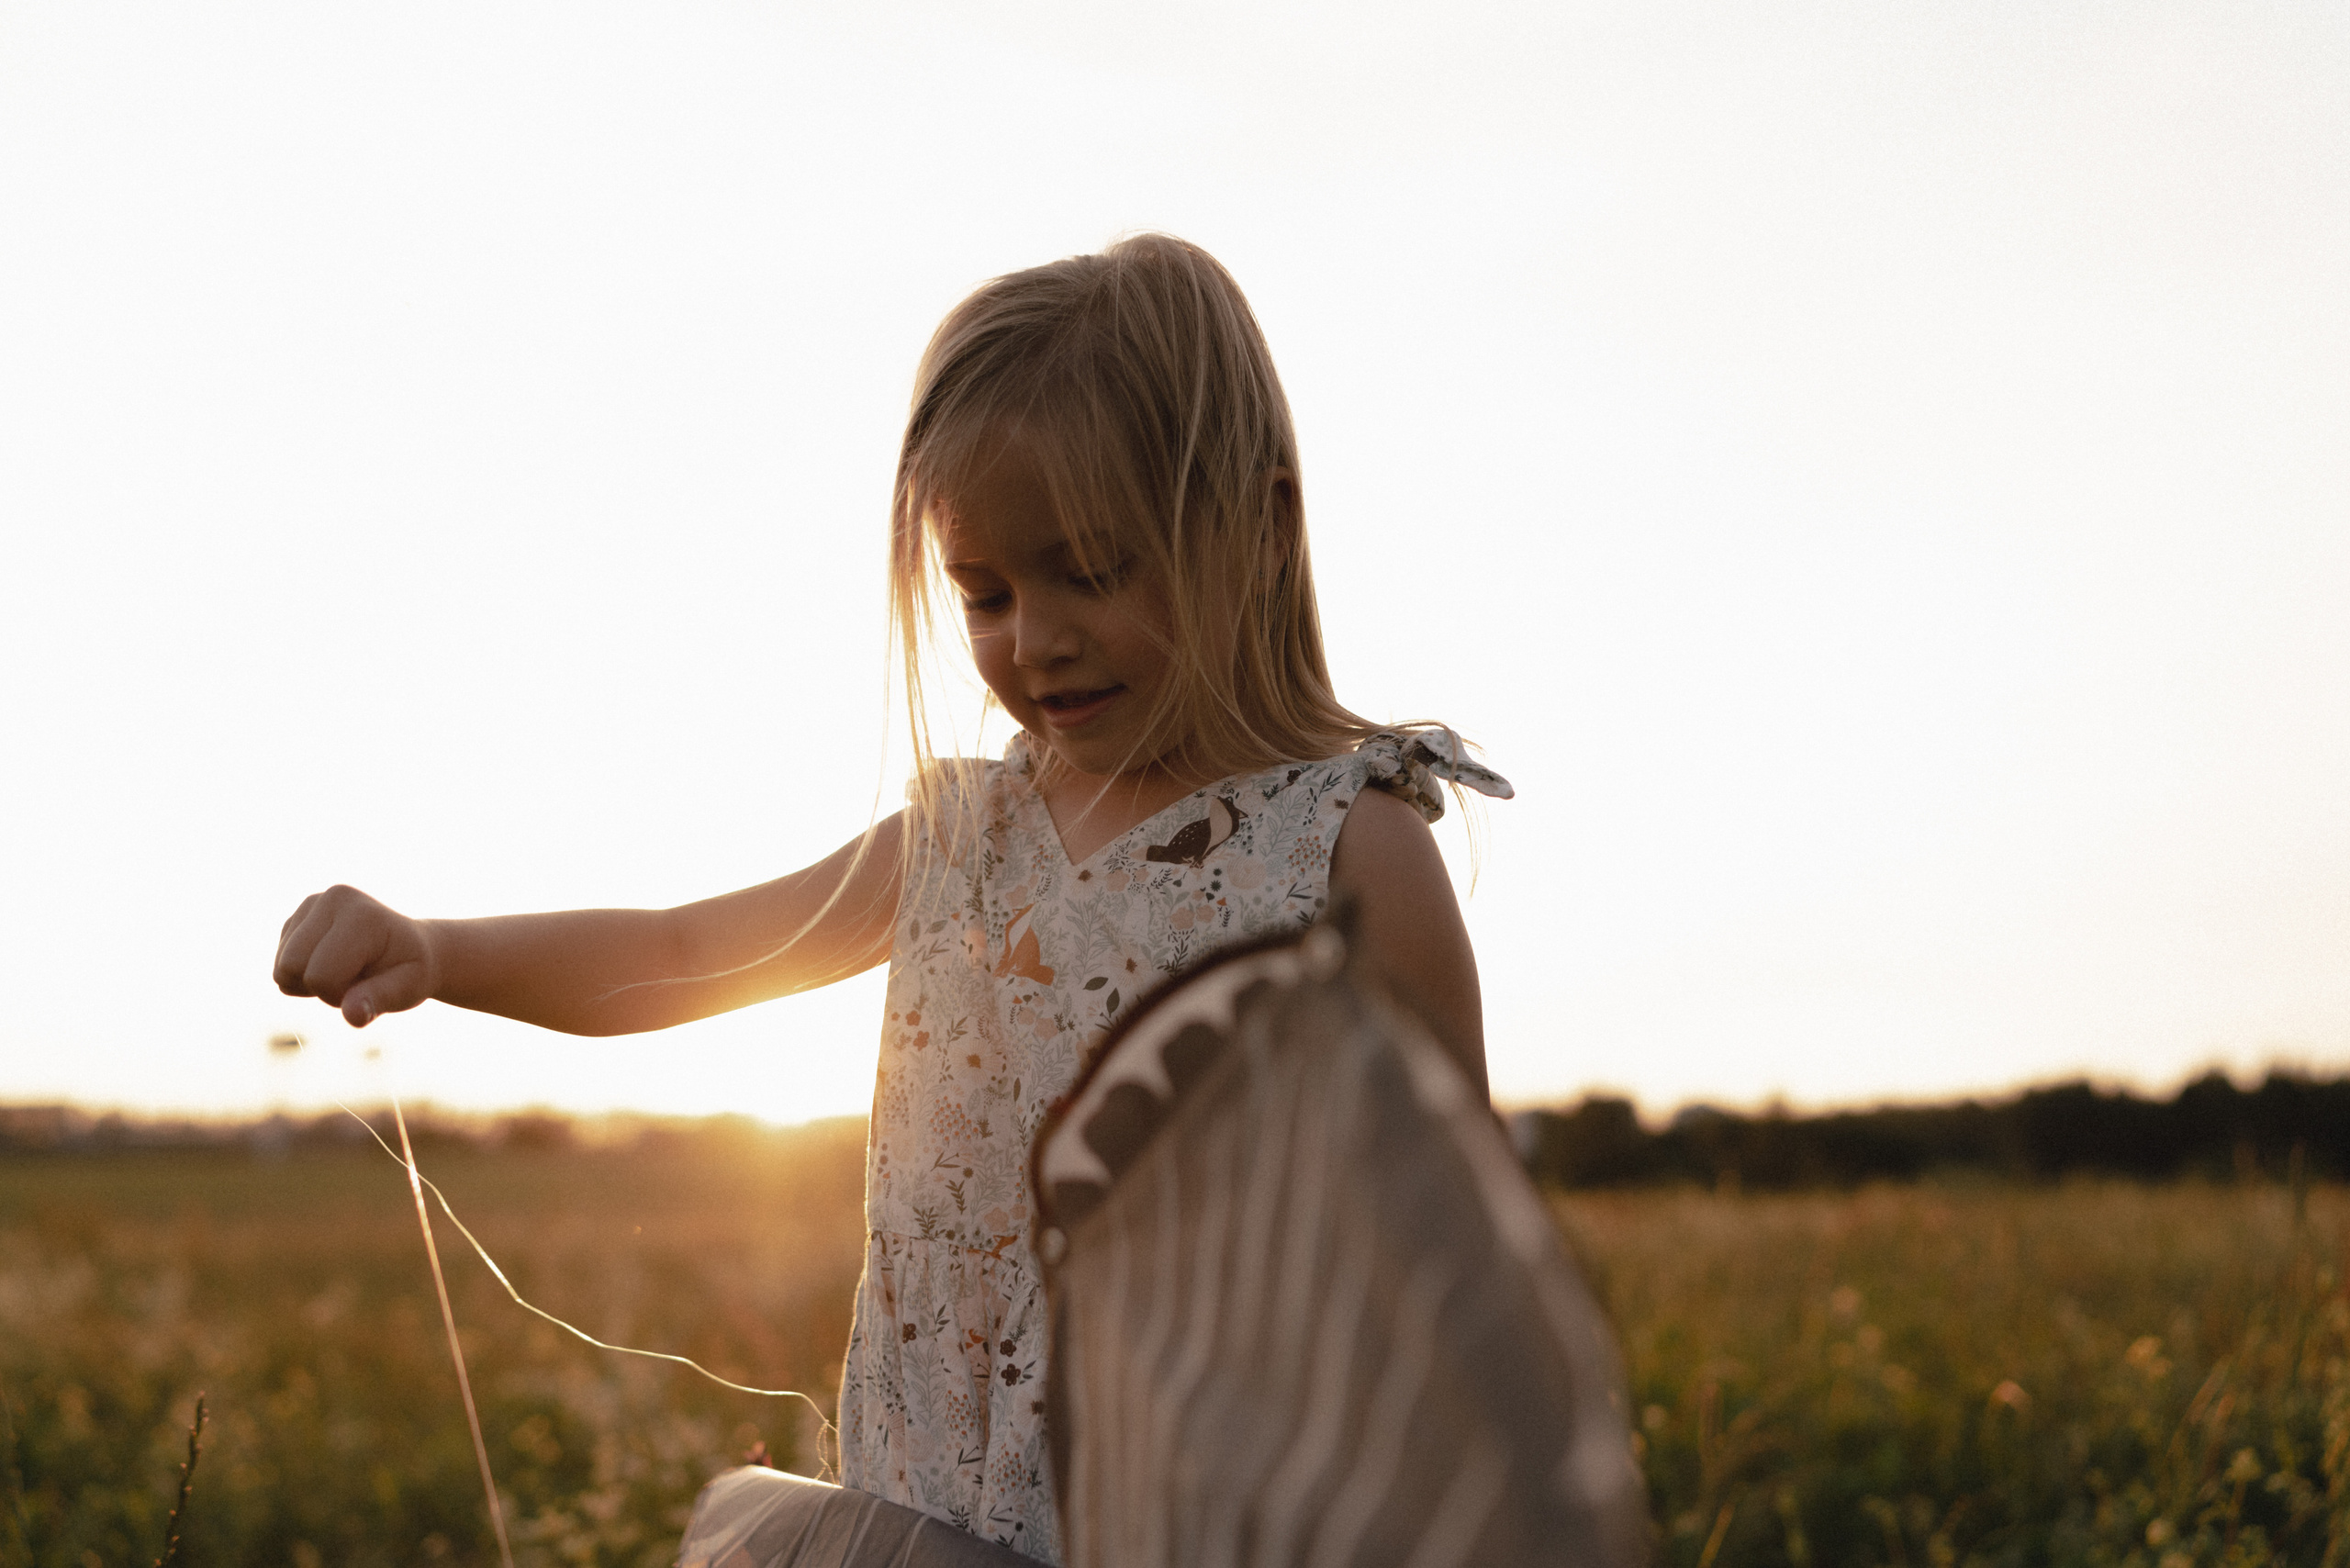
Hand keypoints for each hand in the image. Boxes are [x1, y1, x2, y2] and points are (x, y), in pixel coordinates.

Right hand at [273, 884, 439, 1027]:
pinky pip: (279, 961)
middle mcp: (335, 898)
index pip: (321, 975)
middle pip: (290, 966)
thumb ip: (379, 1000)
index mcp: (362, 916)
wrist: (411, 947)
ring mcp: (313, 903)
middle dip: (318, 987)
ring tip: (343, 970)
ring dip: (308, 981)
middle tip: (353, 979)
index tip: (366, 985)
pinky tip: (329, 964)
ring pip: (281, 965)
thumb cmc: (410, 970)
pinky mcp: (298, 916)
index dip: (337, 994)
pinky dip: (300, 974)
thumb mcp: (407, 989)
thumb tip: (353, 1015)